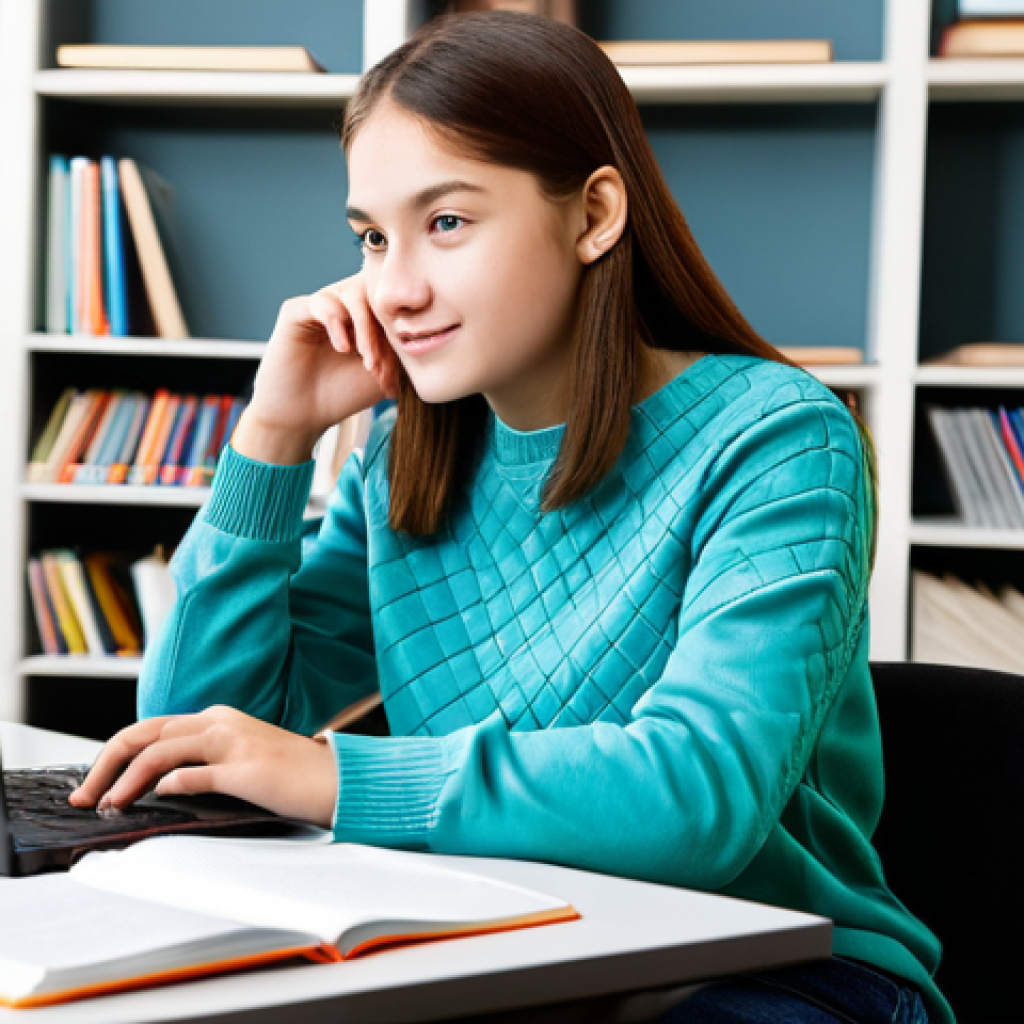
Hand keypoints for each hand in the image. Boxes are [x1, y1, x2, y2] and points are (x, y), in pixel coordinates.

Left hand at [67, 706, 337, 829]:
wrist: (336, 780)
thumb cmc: (291, 776)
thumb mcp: (241, 758)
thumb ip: (203, 762)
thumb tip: (157, 785)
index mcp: (217, 718)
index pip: (149, 729)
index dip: (113, 755)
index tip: (94, 784)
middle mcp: (220, 722)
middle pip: (143, 734)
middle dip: (104, 765)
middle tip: (84, 797)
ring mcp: (233, 742)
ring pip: (159, 752)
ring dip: (125, 781)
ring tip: (110, 805)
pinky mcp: (246, 769)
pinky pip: (193, 774)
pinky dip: (166, 786)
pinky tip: (157, 799)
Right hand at [233, 271, 400, 463]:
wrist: (302, 416)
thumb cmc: (342, 395)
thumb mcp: (382, 373)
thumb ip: (400, 349)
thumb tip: (423, 332)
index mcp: (367, 319)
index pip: (392, 307)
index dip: (399, 334)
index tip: (396, 372)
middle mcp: (344, 306)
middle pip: (375, 294)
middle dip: (384, 331)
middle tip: (380, 366)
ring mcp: (321, 306)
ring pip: (353, 294)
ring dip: (366, 329)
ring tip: (366, 361)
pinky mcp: (296, 310)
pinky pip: (323, 301)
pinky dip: (337, 322)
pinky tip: (343, 348)